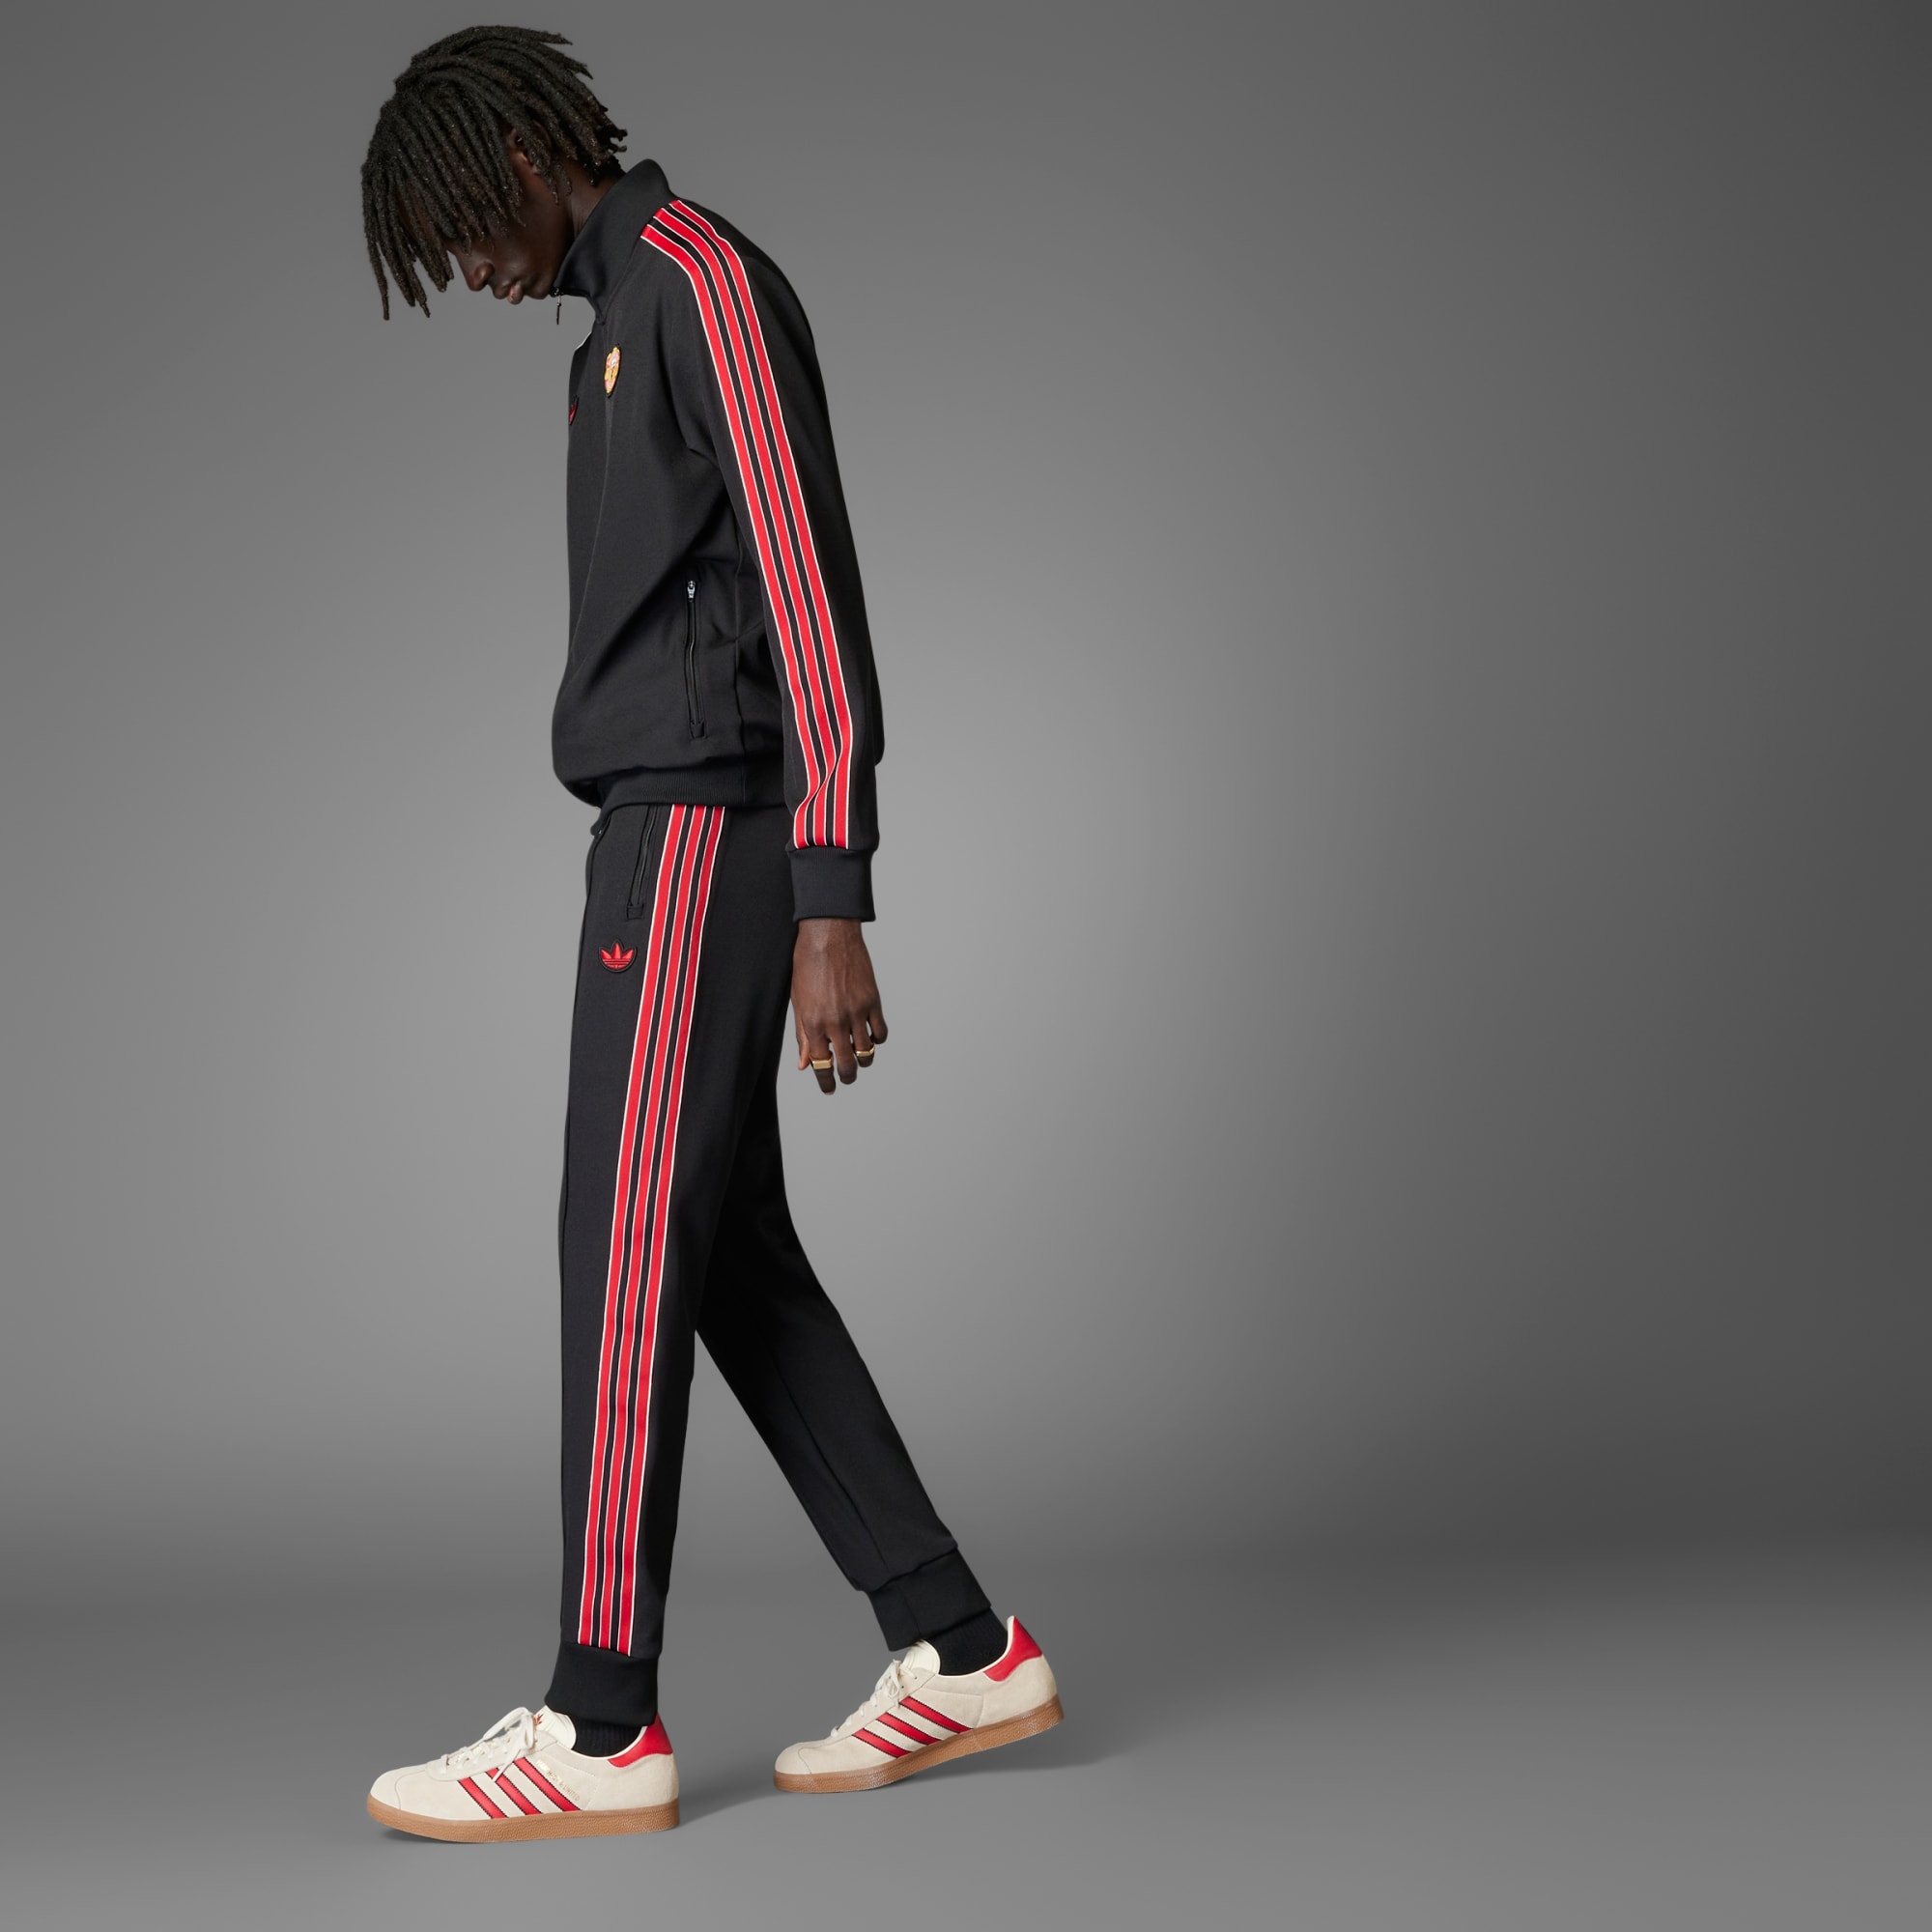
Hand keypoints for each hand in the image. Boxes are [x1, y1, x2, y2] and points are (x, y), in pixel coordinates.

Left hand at [792, 918, 886, 1093]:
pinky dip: (877, 1039)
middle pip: (847, 1064)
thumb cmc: (807, 965)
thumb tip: (804, 1064)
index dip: (825, 1081)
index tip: (829, 1088)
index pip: (821, 1064)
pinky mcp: (872, 1001)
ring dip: (863, 1060)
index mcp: (813, 1023)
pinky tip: (870, 1035)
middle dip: (846, 1077)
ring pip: (867, 1051)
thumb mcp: (798, 1002)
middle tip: (846, 1078)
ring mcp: (856, 1011)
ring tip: (859, 1058)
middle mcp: (835, 1021)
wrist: (827, 935)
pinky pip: (881, 1032)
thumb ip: (803, 1035)